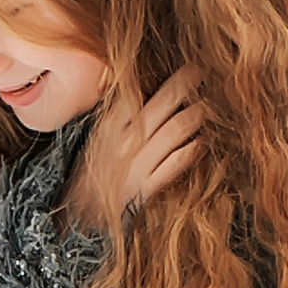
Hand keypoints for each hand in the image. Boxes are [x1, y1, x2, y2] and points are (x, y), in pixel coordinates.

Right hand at [69, 66, 203, 229]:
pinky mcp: (146, 187)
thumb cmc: (90, 178)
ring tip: (209, 105)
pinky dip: (193, 150)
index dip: (160, 77)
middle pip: (161, 104)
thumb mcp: (96, 144)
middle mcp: (124, 141)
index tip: (181, 67)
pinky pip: (176, 163)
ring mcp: (137, 164)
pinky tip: (203, 143)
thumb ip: (115, 120)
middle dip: (184, 85)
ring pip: (174, 130)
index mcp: (108, 126)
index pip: (135, 92)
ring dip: (196, 115)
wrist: (79, 220)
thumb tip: (130, 91)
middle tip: (201, 72)